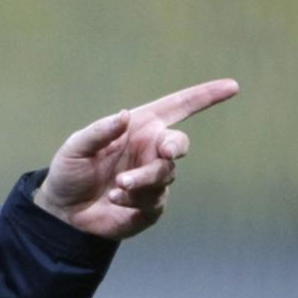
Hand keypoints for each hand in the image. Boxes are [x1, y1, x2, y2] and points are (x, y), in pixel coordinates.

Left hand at [34, 78, 238, 239]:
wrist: (65, 211)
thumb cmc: (70, 171)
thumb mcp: (75, 147)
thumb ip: (99, 131)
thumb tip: (124, 115)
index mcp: (138, 128)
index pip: (177, 108)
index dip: (205, 96)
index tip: (232, 86)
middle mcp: (150, 150)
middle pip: (179, 144)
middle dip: (175, 147)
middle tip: (166, 153)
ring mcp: (153, 178)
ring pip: (164, 175)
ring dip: (142, 180)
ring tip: (116, 187)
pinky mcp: (152, 205)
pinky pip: (154, 200)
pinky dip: (134, 199)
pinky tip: (115, 200)